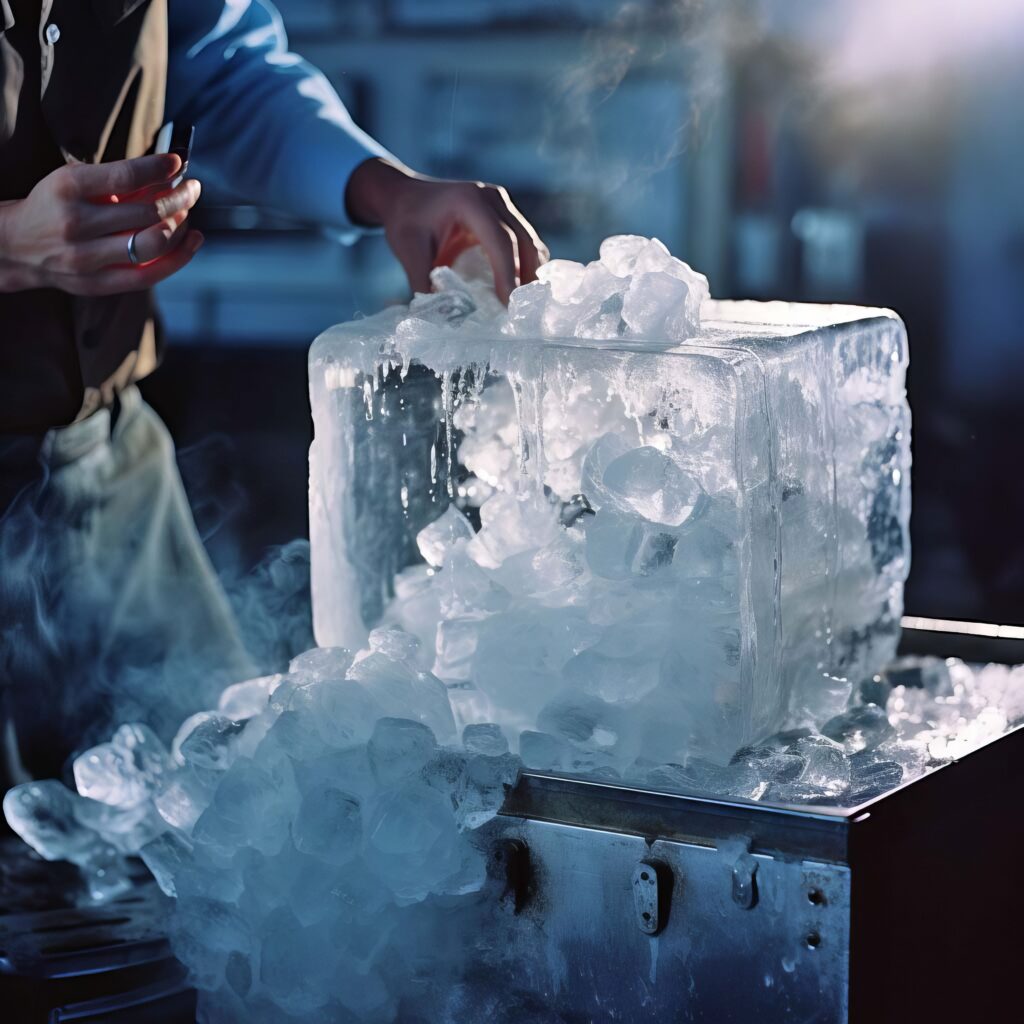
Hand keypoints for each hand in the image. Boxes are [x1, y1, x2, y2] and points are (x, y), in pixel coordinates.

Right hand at [0, 154, 202, 295]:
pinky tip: (191, 241)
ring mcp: (86, 258)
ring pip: (152, 244)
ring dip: (180, 226)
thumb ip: (116, 180)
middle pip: (147, 212)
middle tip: (191, 189)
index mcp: (68, 188)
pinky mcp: (97, 283)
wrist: (15, 246)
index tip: (177, 163)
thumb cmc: (54, 206)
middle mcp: (76, 223)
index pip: (124, 176)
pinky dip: (178, 258)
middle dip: (179, 198)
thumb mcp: (73, 181)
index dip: (158, 168)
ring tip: (186, 213)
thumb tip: (168, 175)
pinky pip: (149, 274)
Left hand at [345, 158, 547, 303]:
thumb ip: (424, 284)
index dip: (508, 273)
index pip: (500, 240)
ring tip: (525, 303)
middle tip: (523, 310)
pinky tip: (521, 286)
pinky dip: (526, 263)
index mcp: (469, 201)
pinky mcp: (505, 213)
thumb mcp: (408, 252)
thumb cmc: (405, 221)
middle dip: (526, 276)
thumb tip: (443, 318)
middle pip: (522, 239)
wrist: (403, 196)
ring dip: (531, 271)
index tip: (509, 303)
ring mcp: (501, 203)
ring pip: (529, 240)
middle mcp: (491, 198)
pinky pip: (524, 239)